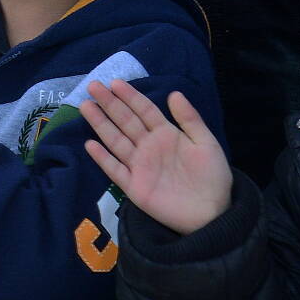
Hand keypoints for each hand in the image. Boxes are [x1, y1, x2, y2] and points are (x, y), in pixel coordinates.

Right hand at [82, 78, 231, 234]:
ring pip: (116, 140)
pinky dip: (103, 158)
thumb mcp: (207, 145)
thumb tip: (174, 93)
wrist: (213, 216)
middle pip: (126, 121)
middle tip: (93, 86)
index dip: (130, 97)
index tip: (114, 83)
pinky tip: (90, 144)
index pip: (144, 111)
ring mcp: (139, 166)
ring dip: (101, 124)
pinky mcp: (134, 187)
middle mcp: (148, 147)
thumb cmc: (213, 178)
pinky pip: (115, 170)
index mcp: (166, 135)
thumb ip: (190, 120)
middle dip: (109, 104)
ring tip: (86, 107)